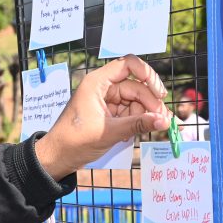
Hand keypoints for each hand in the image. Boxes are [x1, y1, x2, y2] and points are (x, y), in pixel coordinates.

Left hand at [35, 55, 172, 179]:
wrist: (57, 158)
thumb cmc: (74, 142)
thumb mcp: (109, 132)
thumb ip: (138, 124)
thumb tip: (165, 120)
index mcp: (97, 83)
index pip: (128, 64)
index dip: (147, 74)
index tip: (159, 92)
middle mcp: (102, 87)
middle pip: (135, 86)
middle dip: (149, 102)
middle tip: (162, 118)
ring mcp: (105, 100)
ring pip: (134, 100)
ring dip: (144, 114)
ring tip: (150, 128)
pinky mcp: (107, 113)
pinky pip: (128, 111)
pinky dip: (135, 121)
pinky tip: (132, 135)